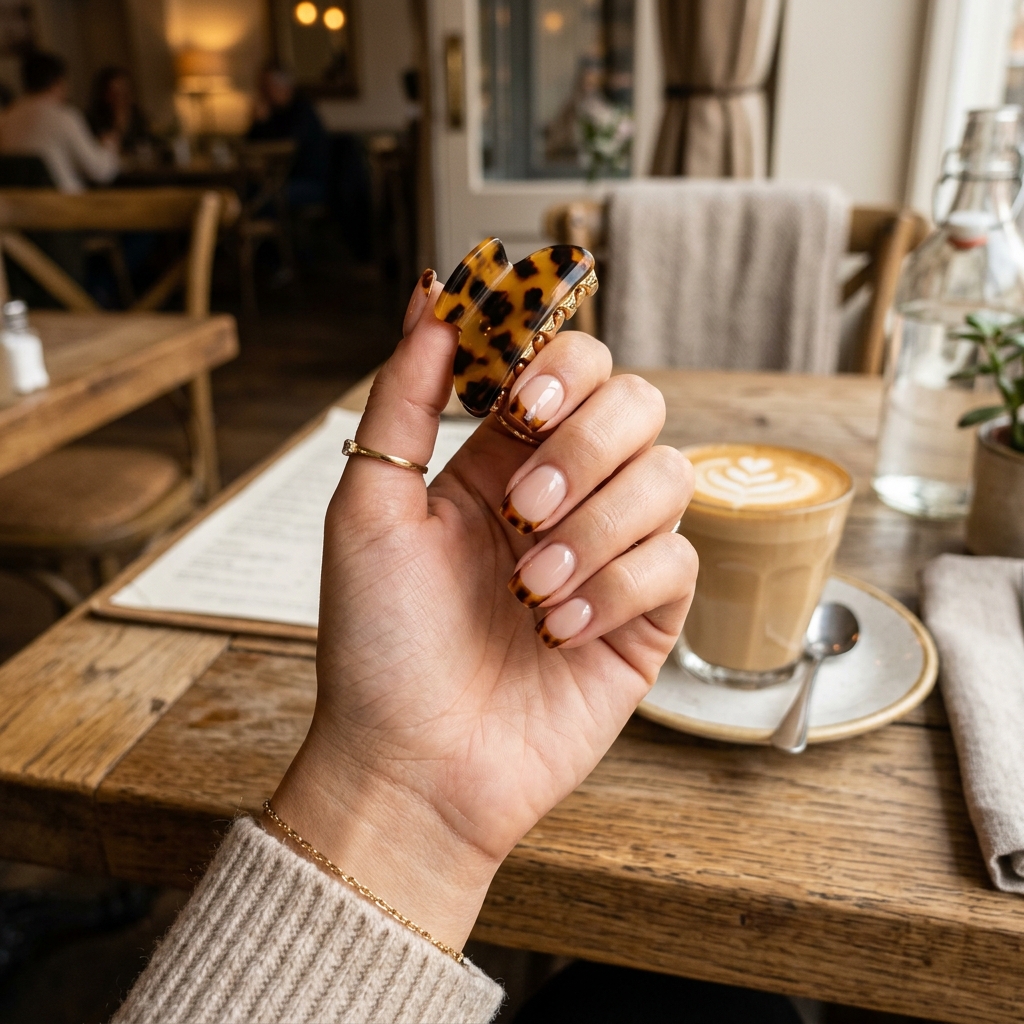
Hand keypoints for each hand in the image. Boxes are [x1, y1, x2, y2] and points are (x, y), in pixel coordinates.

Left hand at [270, 274, 696, 949]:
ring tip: (531, 590)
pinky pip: (675, 563)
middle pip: (637, 404)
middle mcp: (564, 493)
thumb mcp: (368, 508)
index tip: (519, 405)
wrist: (415, 764)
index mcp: (499, 459)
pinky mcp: (645, 615)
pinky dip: (617, 590)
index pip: (568, 365)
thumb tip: (431, 294)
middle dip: (586, 448)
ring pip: (669, 478)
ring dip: (598, 529)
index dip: (559, 367)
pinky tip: (560, 631)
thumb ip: (402, 397)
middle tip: (523, 509)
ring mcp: (611, 552)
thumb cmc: (379, 642)